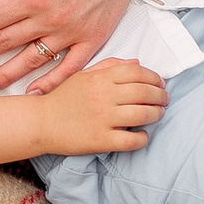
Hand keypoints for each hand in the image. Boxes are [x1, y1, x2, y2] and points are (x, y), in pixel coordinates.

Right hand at [36, 58, 166, 154]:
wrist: (40, 122)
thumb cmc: (63, 98)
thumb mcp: (83, 75)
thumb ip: (110, 66)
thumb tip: (137, 63)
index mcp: (99, 78)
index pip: (137, 72)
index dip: (154, 78)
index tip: (159, 84)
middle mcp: (103, 96)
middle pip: (144, 92)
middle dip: (161, 96)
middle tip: (164, 100)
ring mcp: (103, 119)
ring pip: (143, 114)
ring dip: (156, 114)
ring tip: (157, 115)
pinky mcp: (101, 140)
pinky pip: (132, 140)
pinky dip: (143, 138)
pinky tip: (142, 135)